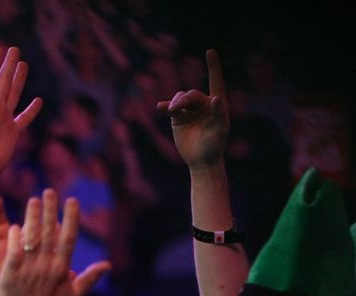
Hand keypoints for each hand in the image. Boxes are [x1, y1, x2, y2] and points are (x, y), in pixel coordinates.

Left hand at [0, 47, 42, 187]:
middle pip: (3, 82)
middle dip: (8, 66)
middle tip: (14, 50)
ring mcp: (3, 120)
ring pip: (14, 95)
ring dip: (19, 80)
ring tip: (23, 65)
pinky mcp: (12, 133)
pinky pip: (24, 118)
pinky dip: (32, 110)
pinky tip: (38, 101)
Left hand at [0, 189, 109, 295]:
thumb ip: (89, 278)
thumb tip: (108, 265)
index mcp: (63, 269)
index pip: (69, 238)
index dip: (71, 218)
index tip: (72, 200)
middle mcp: (47, 267)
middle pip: (50, 232)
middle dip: (50, 210)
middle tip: (48, 190)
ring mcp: (29, 271)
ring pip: (32, 238)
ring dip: (33, 218)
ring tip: (32, 200)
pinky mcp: (11, 276)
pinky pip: (14, 252)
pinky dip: (14, 238)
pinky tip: (14, 225)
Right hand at [157, 49, 227, 170]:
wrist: (201, 160)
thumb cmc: (214, 145)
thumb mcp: (219, 130)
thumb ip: (218, 113)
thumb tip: (215, 98)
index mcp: (217, 103)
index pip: (215, 81)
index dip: (213, 66)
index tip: (210, 51)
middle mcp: (203, 104)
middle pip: (191, 94)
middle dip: (183, 100)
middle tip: (175, 109)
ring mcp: (190, 111)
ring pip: (180, 99)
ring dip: (174, 103)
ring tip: (171, 111)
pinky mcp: (178, 118)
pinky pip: (170, 108)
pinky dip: (165, 107)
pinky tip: (160, 108)